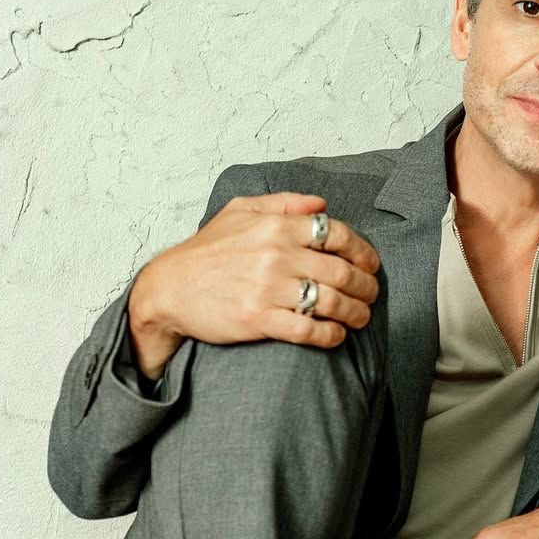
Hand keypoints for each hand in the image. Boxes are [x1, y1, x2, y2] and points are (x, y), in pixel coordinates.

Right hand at [134, 192, 381, 353]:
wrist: (168, 288)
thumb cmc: (206, 251)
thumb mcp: (239, 211)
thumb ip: (283, 203)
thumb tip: (322, 204)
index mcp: (276, 226)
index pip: (337, 234)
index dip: (363, 251)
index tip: (370, 264)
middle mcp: (276, 255)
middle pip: (342, 271)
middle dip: (366, 286)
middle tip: (371, 294)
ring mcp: (268, 288)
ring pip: (331, 302)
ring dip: (356, 313)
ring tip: (361, 318)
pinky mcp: (258, 319)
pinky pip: (308, 330)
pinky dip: (330, 335)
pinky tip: (336, 335)